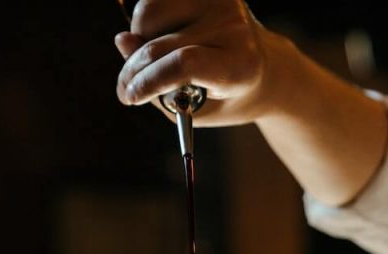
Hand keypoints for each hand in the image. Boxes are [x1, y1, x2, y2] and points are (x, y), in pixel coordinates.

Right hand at [115, 0, 295, 125]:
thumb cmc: (228, 94)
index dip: (149, 80)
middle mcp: (233, 27)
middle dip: (133, 71)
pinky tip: (165, 37)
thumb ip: (159, 86)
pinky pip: (154, 1)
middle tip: (127, 90)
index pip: (184, 64)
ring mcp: (220, 2)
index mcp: (239, 66)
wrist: (264, 66)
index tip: (129, 97)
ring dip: (140, 40)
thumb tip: (122, 41)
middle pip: (160, 46)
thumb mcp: (199, 108)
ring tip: (158, 59)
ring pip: (149, 14)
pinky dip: (147, 21)